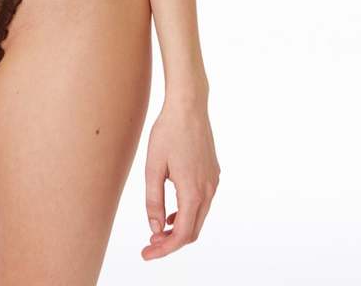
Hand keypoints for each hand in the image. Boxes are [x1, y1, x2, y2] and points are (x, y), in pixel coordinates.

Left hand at [142, 95, 219, 259]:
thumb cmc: (168, 132)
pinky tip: (172, 212)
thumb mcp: (153, 167)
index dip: (164, 249)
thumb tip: (155, 229)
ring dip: (180, 228)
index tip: (147, 255)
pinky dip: (188, 213)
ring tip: (158, 231)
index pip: (182, 235)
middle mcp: (208, 190)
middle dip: (172, 242)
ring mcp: (213, 182)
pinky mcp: (213, 173)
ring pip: (199, 217)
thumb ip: (154, 201)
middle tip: (150, 245)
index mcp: (193, 192)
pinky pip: (202, 203)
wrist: (188, 105)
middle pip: (193, 230)